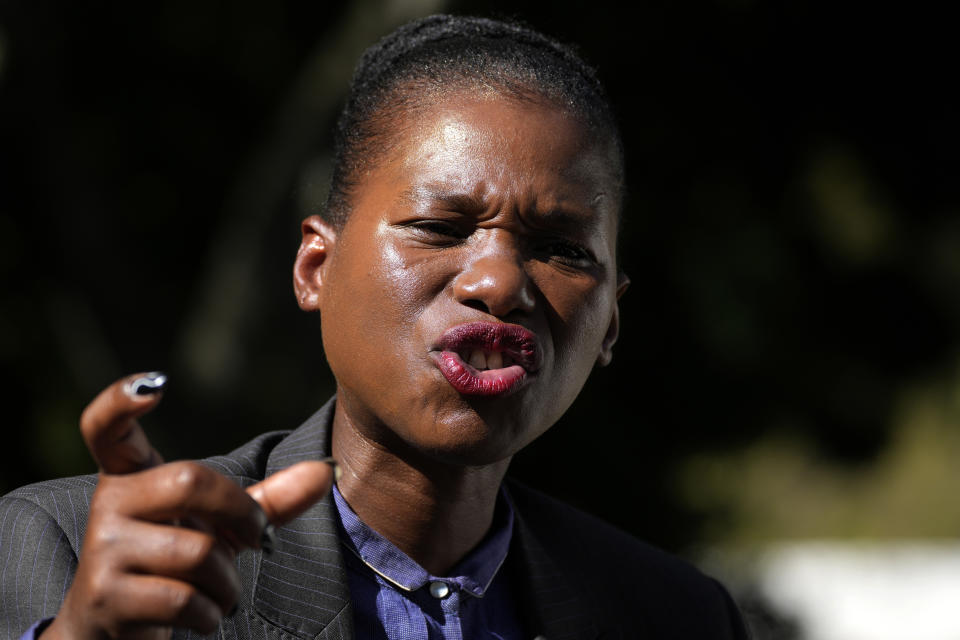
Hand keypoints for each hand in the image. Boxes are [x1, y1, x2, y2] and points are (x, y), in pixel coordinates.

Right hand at [41, 374, 333, 639]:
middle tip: (257, 540)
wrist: (117, 628)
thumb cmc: (175, 564)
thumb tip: (327, 471)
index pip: (107, 428)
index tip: (154, 384)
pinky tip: (202, 615)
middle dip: (242, 516)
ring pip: (197, 552)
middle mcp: (108, 503)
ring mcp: (102, 550)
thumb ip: (268, 499)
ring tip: (219, 591)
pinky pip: (185, 599)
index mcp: (129, 476)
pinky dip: (211, 612)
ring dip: (229, 581)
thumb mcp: (220, 527)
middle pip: (189, 483)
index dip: (121, 400)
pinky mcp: (105, 597)